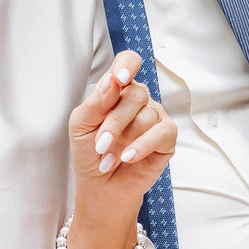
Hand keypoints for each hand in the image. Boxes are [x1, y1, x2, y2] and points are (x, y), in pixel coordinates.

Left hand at [67, 52, 174, 227]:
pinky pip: (161, 133)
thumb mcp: (81, 125)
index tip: (120, 78)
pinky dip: (141, 146)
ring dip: (123, 140)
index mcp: (117, 90)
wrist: (100, 185)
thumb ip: (95, 102)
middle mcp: (139, 100)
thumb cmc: (90, 152)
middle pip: (135, 94)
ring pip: (146, 115)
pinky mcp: (167, 137)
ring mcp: (155, 116)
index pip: (128, 63)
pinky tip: (128, 157)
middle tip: (100, 144)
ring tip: (109, 157)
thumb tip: (113, 81)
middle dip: (114, 122)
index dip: (127, 65)